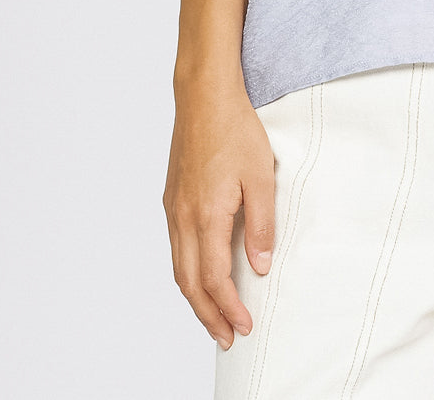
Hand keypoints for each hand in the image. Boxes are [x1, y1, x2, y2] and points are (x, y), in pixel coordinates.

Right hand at [162, 81, 275, 349]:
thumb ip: (261, 224)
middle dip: (208, 315)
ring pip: (178, 268)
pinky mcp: (172, 198)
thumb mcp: (261, 176)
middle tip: (227, 338)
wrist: (204, 96)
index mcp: (206, 215)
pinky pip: (175, 248)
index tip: (244, 326)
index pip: (214, 278)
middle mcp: (182, 218)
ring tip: (213, 316)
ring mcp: (173, 208)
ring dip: (195, 298)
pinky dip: (187, 272)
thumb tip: (259, 265)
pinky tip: (199, 275)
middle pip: (190, 283)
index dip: (228, 308)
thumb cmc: (235, 129)